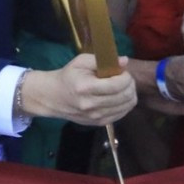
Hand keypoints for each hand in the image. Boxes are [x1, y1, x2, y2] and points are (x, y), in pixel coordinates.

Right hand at [20, 54, 136, 125]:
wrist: (53, 97)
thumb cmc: (68, 76)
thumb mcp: (81, 61)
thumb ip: (102, 60)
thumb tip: (124, 61)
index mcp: (86, 88)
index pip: (118, 85)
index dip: (126, 76)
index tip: (122, 71)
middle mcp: (91, 105)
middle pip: (124, 96)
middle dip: (130, 84)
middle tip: (125, 77)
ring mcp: (95, 117)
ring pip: (126, 106)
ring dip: (130, 94)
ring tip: (123, 86)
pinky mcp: (98, 123)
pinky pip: (121, 114)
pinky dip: (125, 104)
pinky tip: (119, 96)